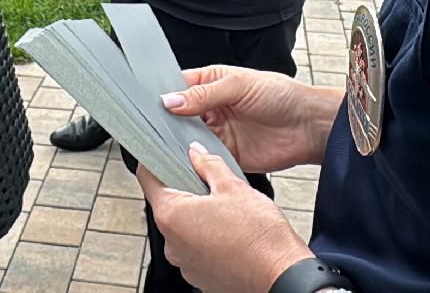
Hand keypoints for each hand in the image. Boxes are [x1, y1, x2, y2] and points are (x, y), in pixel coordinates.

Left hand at [139, 142, 312, 292]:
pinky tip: (231, 232)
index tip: (167, 155)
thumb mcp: (234, 187)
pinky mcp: (201, 276)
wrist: (281, 275)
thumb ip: (209, 165)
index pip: (148, 180)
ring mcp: (186, 263)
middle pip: (168, 205)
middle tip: (210, 182)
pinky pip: (197, 250)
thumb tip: (196, 153)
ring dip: (199, 216)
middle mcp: (172, 244)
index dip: (157, 162)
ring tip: (227, 211)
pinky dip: (209, 239)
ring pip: (184, 229)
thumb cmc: (259, 236)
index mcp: (172, 216)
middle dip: (186, 191)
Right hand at [161, 65, 342, 173]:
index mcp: (212, 83)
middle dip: (165, 122)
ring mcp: (218, 133)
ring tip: (162, 146)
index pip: (178, 86)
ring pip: (187, 139)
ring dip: (177, 143)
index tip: (145, 103)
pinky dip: (193, 162)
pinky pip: (203, 159)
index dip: (162, 94)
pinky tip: (184, 162)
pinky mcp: (227, 155)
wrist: (310, 127)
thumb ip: (205, 94)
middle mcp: (211, 108)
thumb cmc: (282, 95)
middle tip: (149, 128)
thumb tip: (171, 100)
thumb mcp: (240, 86)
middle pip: (178, 116)